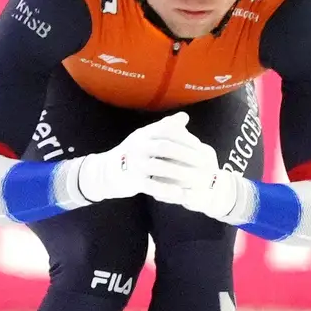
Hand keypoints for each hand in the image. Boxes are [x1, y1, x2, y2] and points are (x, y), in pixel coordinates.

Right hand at [73, 112, 242, 217]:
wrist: (106, 171)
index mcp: (144, 134)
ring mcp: (134, 164)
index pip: (167, 130)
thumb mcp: (146, 137)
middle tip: (204, 163)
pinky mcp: (132, 181)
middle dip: (187, 155)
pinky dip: (167, 190)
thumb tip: (185, 117)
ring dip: (180, 173)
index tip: (200, 146)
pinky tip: (181, 194)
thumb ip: (165, 127)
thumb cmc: (131, 153)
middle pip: (165, 147)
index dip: (185, 138)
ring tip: (197, 179)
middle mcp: (138, 146)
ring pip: (160, 167)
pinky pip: (152, 186)